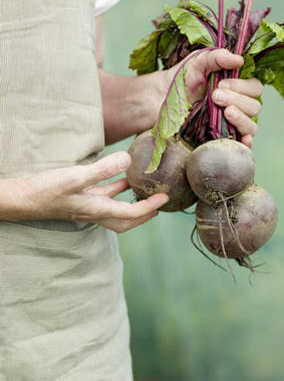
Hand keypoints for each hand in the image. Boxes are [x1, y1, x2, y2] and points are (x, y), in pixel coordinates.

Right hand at [1, 152, 168, 232]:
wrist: (21, 199)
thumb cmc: (47, 190)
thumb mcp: (76, 177)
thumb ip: (103, 170)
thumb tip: (127, 160)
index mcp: (97, 210)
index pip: (131, 213)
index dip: (150, 206)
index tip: (165, 198)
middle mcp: (94, 212)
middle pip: (126, 220)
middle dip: (144, 215)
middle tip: (159, 205)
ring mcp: (86, 206)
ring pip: (115, 209)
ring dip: (131, 201)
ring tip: (146, 188)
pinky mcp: (78, 199)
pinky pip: (103, 197)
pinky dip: (115, 190)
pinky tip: (120, 176)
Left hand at [175, 48, 262, 148]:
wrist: (160, 99)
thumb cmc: (181, 79)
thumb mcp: (197, 62)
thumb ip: (217, 57)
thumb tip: (238, 59)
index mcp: (237, 89)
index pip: (255, 89)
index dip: (243, 86)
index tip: (221, 84)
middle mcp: (238, 107)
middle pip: (254, 107)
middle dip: (237, 100)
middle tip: (215, 96)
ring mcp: (231, 126)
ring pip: (251, 126)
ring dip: (242, 118)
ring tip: (225, 112)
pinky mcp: (221, 141)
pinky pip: (242, 146)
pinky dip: (246, 143)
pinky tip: (244, 138)